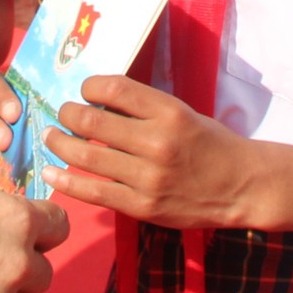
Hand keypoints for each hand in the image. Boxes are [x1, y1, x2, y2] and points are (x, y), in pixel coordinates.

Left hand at [39, 75, 261, 229]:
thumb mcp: (182, 113)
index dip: (89, 86)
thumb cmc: (209, 143)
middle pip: (92, 121)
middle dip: (67, 113)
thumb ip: (143, 109)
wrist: (241, 185)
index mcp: (169, 112)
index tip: (84, 90)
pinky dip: (67, 181)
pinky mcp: (143, 207)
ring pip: (87, 156)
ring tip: (50, 136)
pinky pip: (95, 192)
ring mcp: (148, 177)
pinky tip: (51, 172)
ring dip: (60, 143)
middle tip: (61, 113)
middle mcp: (157, 142)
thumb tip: (94, 100)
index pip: (114, 88)